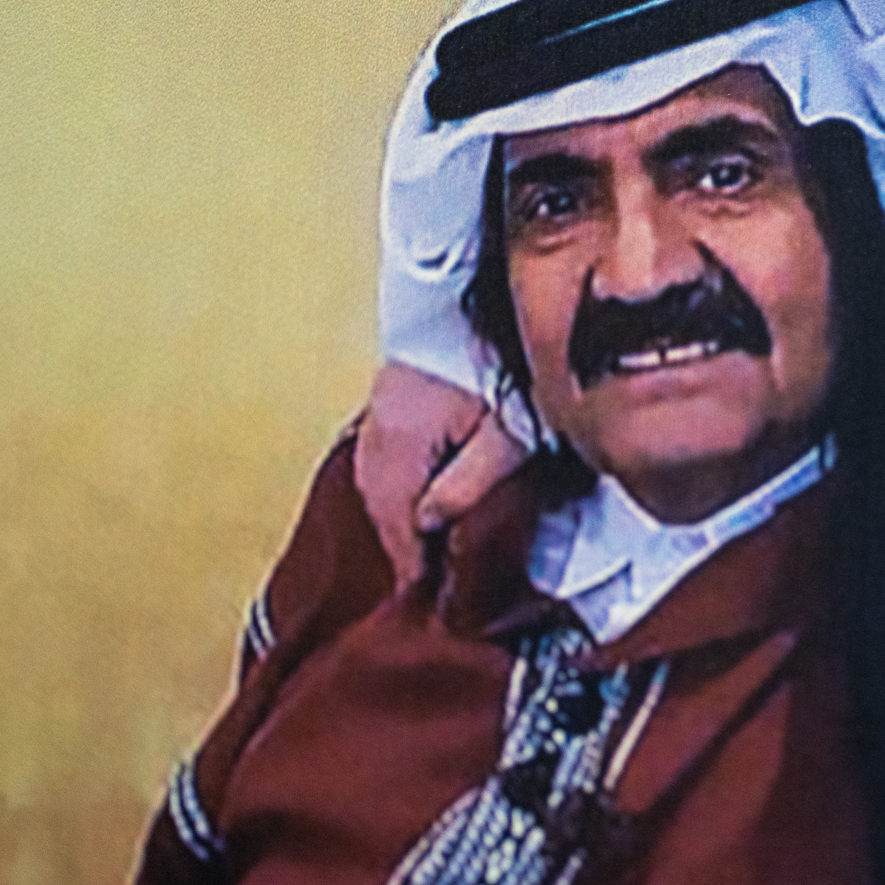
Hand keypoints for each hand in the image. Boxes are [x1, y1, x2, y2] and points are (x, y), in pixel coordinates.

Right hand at [350, 362, 530, 588]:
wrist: (495, 292)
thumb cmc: (509, 360)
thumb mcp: (510, 434)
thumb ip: (468, 486)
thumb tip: (433, 526)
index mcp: (400, 439)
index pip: (395, 520)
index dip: (415, 561)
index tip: (432, 592)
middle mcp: (379, 420)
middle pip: (377, 498)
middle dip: (399, 539)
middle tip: (428, 572)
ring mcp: (383, 398)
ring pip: (375, 474)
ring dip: (395, 507)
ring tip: (424, 538)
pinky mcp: (398, 383)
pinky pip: (384, 447)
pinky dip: (396, 475)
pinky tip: (420, 487)